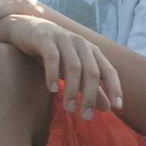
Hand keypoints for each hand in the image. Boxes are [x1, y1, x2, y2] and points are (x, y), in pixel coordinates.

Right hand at [0, 13, 121, 118]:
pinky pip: (52, 56)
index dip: (115, 88)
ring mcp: (64, 39)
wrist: (27, 29)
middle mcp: (82, 44)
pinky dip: (53, 73)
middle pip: (92, 72)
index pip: (109, 71)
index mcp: (92, 52)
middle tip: (85, 117)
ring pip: (73, 66)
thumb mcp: (74, 71)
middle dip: (90, 96)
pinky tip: (52, 89)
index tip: (117, 108)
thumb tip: (108, 108)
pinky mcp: (45, 38)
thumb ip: (90, 88)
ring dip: (72, 89)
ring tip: (69, 108)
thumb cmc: (56, 53)